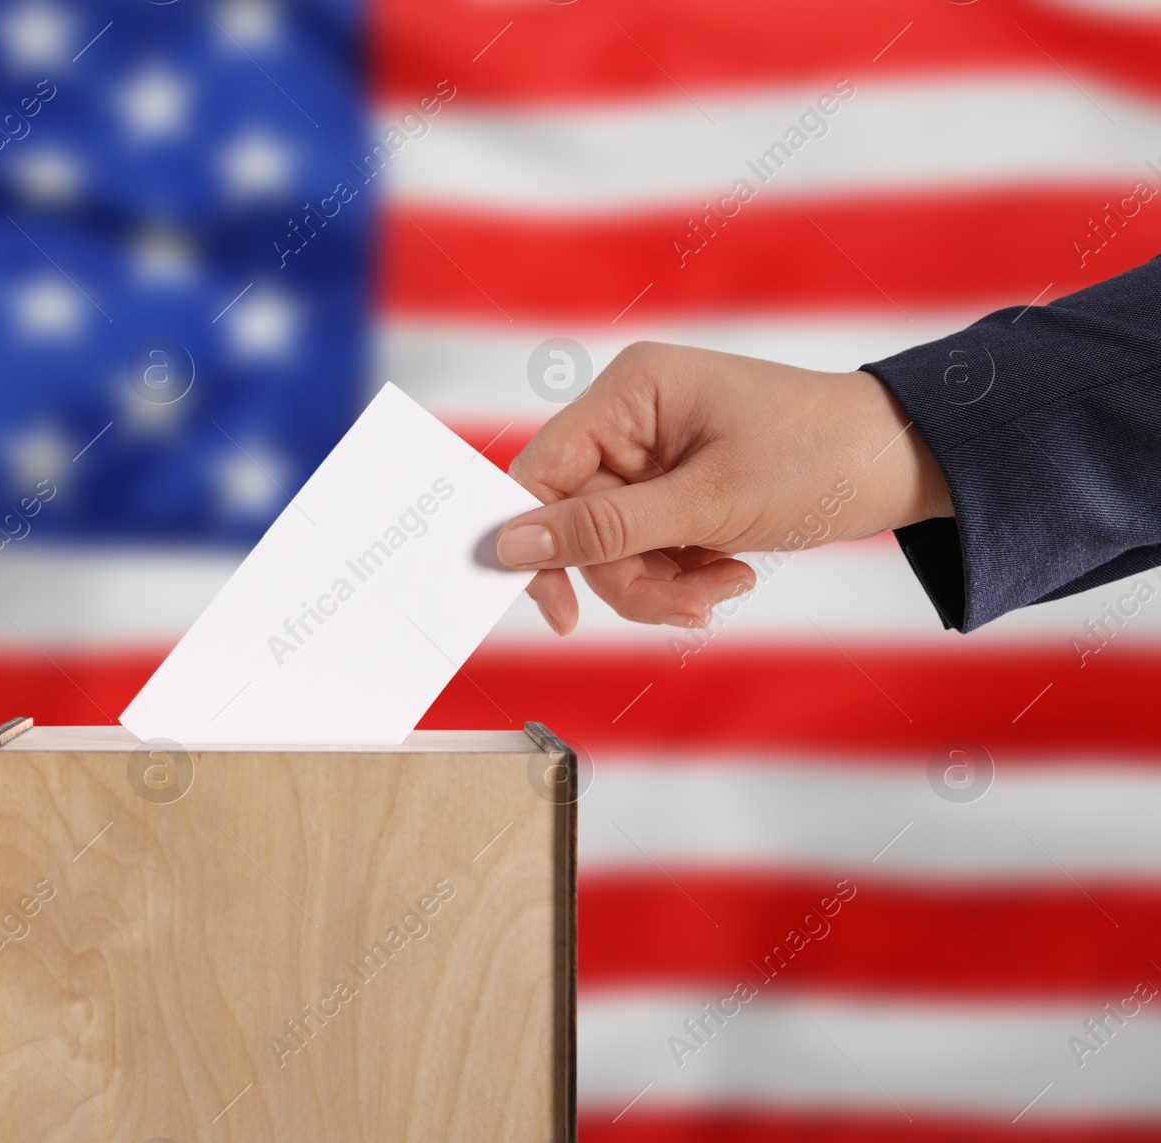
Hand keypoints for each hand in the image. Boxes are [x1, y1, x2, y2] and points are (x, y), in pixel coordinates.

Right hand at [495, 342, 953, 632]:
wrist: (902, 462)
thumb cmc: (818, 457)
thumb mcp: (707, 503)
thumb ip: (604, 527)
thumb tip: (509, 545)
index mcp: (629, 393)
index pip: (540, 471)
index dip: (536, 542)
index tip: (558, 610)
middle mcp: (631, 418)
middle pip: (578, 520)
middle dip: (629, 574)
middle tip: (685, 606)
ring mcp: (653, 454)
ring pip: (612, 544)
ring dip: (662, 581)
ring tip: (724, 587)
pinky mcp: (676, 486)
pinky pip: (646, 546)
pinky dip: (682, 573)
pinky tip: (730, 572)